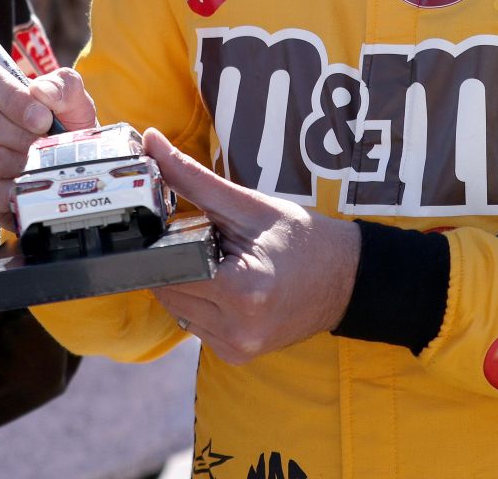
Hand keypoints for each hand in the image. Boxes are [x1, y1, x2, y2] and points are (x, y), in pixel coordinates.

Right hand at [0, 62, 96, 227]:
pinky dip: (14, 192)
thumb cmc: (54, 118)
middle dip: (21, 137)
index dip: (15, 100)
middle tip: (48, 146)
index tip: (43, 119)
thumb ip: (62, 86)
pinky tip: (31, 184)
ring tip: (43, 163)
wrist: (54, 155)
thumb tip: (43, 92)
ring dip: (20, 165)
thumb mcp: (66, 95)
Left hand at [144, 128, 360, 364]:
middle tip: (206, 241)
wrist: (346, 279)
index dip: (164, 245)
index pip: (168, 269)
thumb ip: (193, 178)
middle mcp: (238, 329)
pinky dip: (200, 302)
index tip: (176, 227)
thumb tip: (150, 142)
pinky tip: (226, 284)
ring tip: (220, 262)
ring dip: (186, 284)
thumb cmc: (302, 239)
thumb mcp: (248, 204)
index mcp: (243, 291)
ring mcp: (237, 348)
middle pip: (168, 291)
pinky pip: (195, 325)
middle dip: (174, 262)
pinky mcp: (236, 355)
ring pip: (177, 310)